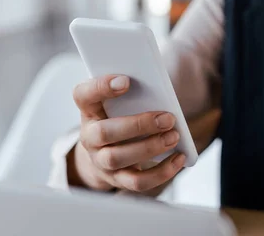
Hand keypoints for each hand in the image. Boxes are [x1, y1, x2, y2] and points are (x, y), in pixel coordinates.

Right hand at [69, 75, 220, 193]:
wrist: (108, 150)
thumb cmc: (122, 116)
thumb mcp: (123, 101)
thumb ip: (137, 91)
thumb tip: (162, 91)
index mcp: (90, 110)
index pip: (83, 95)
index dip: (101, 87)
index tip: (126, 80)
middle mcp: (89, 137)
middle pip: (103, 133)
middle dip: (138, 125)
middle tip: (167, 118)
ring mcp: (101, 161)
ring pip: (118, 158)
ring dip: (149, 148)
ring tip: (174, 136)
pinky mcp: (117, 179)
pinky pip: (137, 182)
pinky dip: (161, 172)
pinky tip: (179, 158)